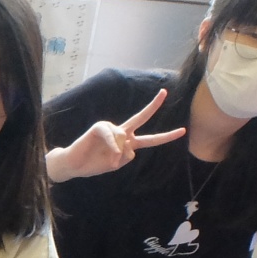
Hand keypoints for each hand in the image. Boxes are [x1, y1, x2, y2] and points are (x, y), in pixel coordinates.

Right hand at [47, 89, 185, 181]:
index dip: (166, 136)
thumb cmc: (94, 164)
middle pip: (140, 118)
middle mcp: (122, 133)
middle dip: (153, 106)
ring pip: (125, 139)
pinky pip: (113, 136)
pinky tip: (108, 156)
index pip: (150, 139)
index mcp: (128, 142)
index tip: (183, 130)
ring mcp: (111, 129)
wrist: (73, 165)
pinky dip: (112, 147)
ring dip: (117, 154)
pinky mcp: (99, 127)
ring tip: (107, 162)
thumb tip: (125, 145)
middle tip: (164, 92)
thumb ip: (125, 156)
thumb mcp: (115, 164)